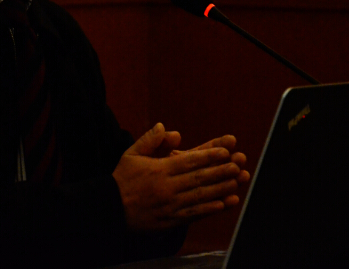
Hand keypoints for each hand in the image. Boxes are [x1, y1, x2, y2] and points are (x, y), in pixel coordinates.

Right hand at [112, 123, 249, 231]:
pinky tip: (223, 204)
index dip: (209, 156)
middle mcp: (168, 187)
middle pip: (199, 178)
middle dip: (220, 171)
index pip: (189, 161)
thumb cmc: (122, 178)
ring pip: (200, 196)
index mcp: (159, 170)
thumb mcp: (131, 154)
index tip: (225, 151)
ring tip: (237, 182)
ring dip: (221, 189)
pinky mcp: (171, 220)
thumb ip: (150, 140)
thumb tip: (166, 128)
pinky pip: (194, 213)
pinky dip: (210, 209)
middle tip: (238, 165)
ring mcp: (171, 205)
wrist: (110, 208)